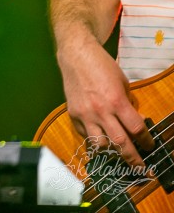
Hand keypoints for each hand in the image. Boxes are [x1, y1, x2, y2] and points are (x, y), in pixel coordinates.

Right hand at [59, 44, 152, 167]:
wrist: (76, 55)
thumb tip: (131, 120)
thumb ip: (127, 103)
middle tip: (141, 168)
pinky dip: (93, 140)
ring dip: (111, 152)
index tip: (150, 146)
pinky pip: (84, 134)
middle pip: (121, 143)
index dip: (146, 141)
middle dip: (133, 158)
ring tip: (117, 156)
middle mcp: (101, 111)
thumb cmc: (102, 65)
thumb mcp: (122, 82)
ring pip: (100, 144)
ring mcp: (85, 114)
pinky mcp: (72, 114)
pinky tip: (99, 139)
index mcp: (117, 101)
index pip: (137, 129)